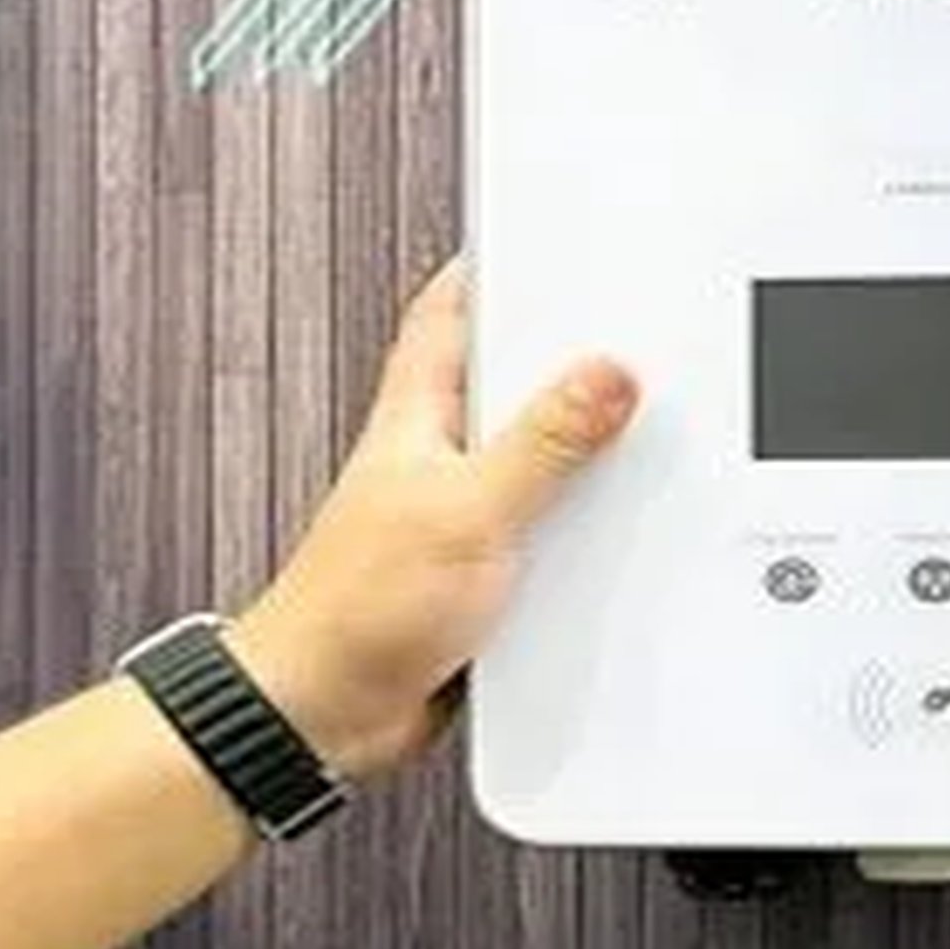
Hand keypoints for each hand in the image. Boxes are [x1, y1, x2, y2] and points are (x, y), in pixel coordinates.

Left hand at [232, 259, 641, 778]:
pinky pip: (537, 541)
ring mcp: (453, 522)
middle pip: (502, 388)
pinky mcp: (475, 583)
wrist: (323, 713)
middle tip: (610, 331)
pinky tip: (604, 545)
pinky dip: (572, 539)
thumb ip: (543, 442)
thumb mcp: (467, 510)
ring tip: (627, 437)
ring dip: (572, 460)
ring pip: (528, 468)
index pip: (448, 314)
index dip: (489, 269)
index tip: (535, 235)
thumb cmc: (353, 610)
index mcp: (415, 418)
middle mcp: (432, 462)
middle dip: (554, 360)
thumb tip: (605, 375)